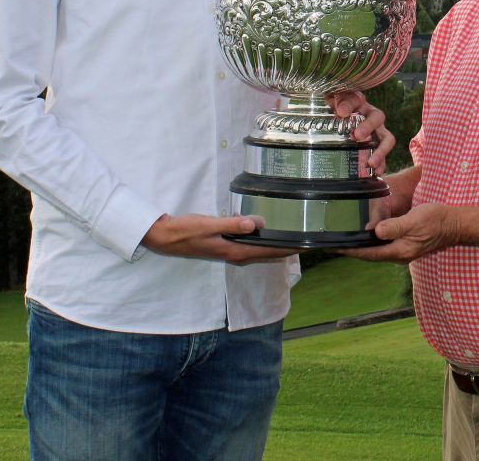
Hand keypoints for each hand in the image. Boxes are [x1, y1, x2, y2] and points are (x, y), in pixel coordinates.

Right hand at [141, 213, 297, 263]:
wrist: (167, 238)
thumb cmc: (186, 230)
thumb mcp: (209, 225)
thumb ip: (233, 224)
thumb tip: (256, 224)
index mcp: (236, 251)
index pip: (271, 251)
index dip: (291, 248)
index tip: (309, 244)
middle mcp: (237, 255)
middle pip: (271, 254)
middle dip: (291, 249)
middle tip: (311, 241)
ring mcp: (233, 253)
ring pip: (264, 252)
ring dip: (280, 247)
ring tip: (298, 238)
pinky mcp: (228, 248)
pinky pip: (254, 248)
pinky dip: (267, 243)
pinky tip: (272, 235)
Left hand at [327, 90, 394, 171]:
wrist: (344, 119)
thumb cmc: (338, 109)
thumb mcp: (333, 102)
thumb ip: (334, 102)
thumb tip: (335, 106)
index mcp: (359, 103)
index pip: (355, 99)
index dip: (349, 105)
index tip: (340, 112)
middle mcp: (371, 115)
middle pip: (376, 117)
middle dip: (368, 127)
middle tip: (357, 136)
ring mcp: (377, 131)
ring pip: (386, 138)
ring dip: (381, 150)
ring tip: (372, 162)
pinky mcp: (378, 145)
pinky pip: (384, 154)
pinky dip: (382, 163)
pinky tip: (377, 172)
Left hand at [338, 202, 459, 263]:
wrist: (454, 225)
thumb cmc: (436, 220)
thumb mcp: (415, 220)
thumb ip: (396, 226)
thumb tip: (376, 231)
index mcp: (399, 251)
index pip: (369, 253)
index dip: (350, 251)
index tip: (333, 248)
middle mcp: (399, 254)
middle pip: (370, 255)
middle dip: (352, 250)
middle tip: (333, 244)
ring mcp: (403, 251)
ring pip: (376, 251)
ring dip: (361, 247)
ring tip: (345, 240)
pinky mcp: (406, 245)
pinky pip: (383, 247)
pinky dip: (372, 243)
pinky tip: (367, 235)